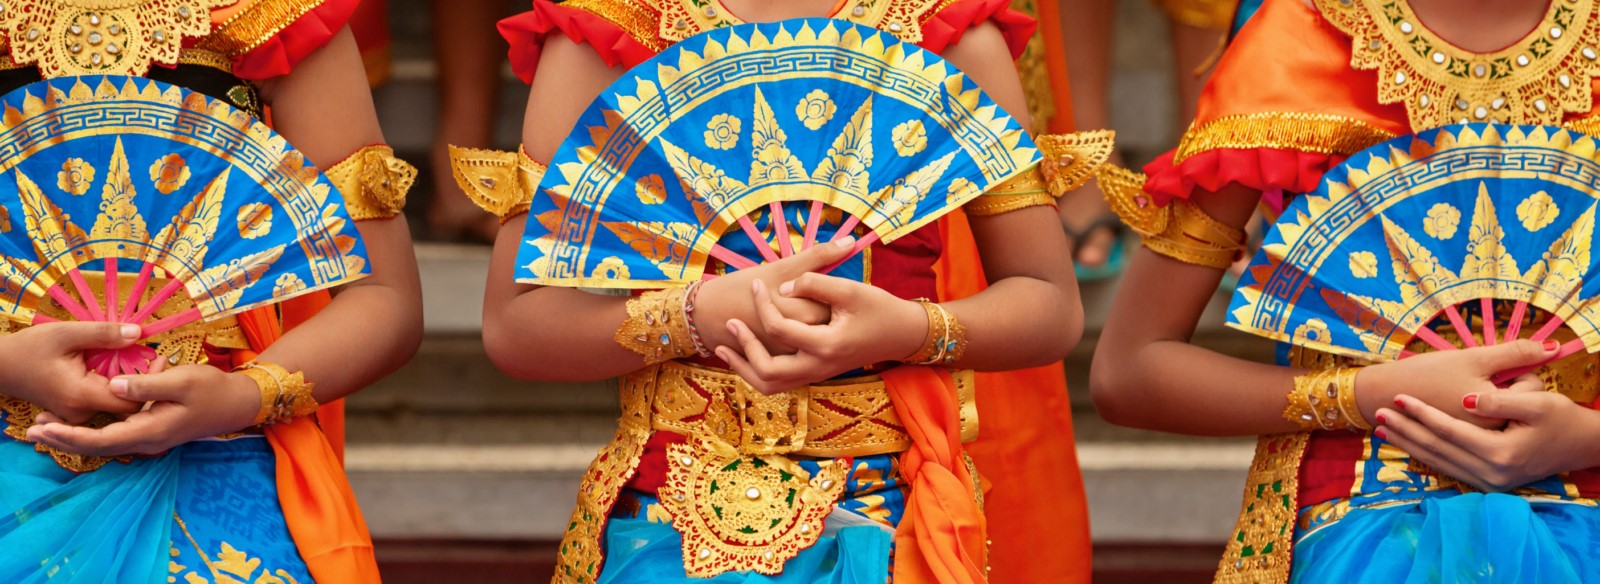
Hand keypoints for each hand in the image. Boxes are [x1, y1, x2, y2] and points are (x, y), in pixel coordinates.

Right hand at [0, 321, 144, 423]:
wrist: (0, 367)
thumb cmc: (30, 348)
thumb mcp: (66, 333)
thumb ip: (103, 334)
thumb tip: (139, 333)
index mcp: (81, 396)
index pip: (131, 401)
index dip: (149, 383)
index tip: (159, 359)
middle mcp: (82, 413)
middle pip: (128, 406)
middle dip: (144, 383)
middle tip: (157, 358)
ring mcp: (78, 416)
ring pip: (116, 405)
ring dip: (130, 384)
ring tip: (142, 358)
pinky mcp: (75, 413)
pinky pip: (104, 403)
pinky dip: (115, 387)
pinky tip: (122, 367)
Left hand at [26, 364, 261, 456]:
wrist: (237, 403)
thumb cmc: (212, 389)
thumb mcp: (181, 381)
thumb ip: (146, 384)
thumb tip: (114, 386)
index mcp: (150, 430)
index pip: (100, 440)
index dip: (70, 436)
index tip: (44, 429)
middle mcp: (145, 441)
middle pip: (96, 448)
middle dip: (62, 441)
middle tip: (31, 432)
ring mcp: (148, 439)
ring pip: (103, 444)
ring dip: (73, 438)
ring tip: (44, 430)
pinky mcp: (150, 432)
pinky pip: (113, 438)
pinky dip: (90, 433)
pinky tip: (77, 425)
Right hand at [694, 237, 856, 353]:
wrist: (708, 316)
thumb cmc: (741, 287)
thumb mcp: (779, 267)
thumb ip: (818, 255)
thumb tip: (851, 241)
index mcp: (804, 314)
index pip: (839, 304)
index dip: (837, 291)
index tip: (829, 282)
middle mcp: (802, 341)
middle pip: (833, 323)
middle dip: (829, 308)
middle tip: (820, 296)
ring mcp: (792, 357)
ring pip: (820, 339)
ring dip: (819, 326)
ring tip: (808, 311)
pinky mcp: (783, 365)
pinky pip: (805, 353)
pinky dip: (806, 339)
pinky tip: (800, 325)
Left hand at [716, 272, 926, 394]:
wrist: (901, 334)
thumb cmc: (878, 307)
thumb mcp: (849, 288)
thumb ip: (813, 283)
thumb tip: (781, 289)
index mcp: (826, 344)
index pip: (779, 328)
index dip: (762, 303)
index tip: (755, 283)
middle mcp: (819, 366)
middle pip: (768, 371)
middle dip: (744, 348)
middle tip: (730, 323)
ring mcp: (817, 374)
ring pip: (770, 385)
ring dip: (745, 368)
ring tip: (724, 349)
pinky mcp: (816, 373)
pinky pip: (780, 382)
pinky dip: (758, 371)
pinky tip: (747, 353)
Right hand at [1354, 339, 1560, 428]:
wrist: (1381, 395)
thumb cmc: (1426, 375)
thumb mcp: (1473, 358)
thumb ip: (1515, 353)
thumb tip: (1555, 347)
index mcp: (1497, 419)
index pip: (1532, 393)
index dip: (1519, 374)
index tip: (1496, 368)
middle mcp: (1490, 437)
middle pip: (1521, 405)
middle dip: (1509, 387)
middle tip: (1482, 377)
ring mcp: (1476, 442)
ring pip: (1505, 415)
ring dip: (1495, 399)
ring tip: (1470, 388)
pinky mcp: (1463, 442)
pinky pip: (1486, 426)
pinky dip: (1482, 412)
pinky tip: (1465, 401)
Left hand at [1372, 377, 1599, 491]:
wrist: (1580, 445)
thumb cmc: (1560, 418)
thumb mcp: (1537, 402)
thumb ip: (1499, 401)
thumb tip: (1464, 399)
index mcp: (1501, 453)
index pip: (1449, 431)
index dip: (1421, 413)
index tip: (1397, 397)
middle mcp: (1492, 474)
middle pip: (1437, 449)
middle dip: (1406, 430)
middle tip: (1378, 413)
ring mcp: (1489, 483)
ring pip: (1438, 461)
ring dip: (1409, 444)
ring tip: (1383, 429)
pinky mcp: (1488, 484)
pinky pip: (1448, 468)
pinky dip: (1425, 455)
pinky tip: (1407, 444)